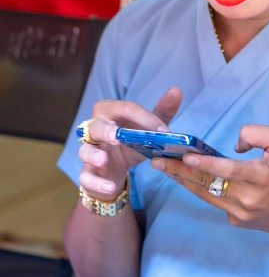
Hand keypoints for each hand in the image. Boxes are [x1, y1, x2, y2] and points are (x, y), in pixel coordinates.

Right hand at [78, 87, 182, 202]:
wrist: (116, 172)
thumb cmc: (129, 142)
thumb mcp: (147, 128)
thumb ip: (162, 111)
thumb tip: (176, 90)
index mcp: (109, 112)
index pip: (125, 109)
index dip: (144, 118)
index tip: (163, 130)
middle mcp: (94, 129)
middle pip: (96, 126)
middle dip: (105, 131)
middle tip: (117, 137)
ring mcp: (89, 152)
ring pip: (84, 150)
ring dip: (93, 154)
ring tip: (103, 160)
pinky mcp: (87, 173)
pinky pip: (85, 177)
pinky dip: (96, 182)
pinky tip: (109, 186)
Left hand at [151, 124, 268, 240]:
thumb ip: (256, 133)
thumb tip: (233, 145)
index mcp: (262, 177)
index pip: (228, 171)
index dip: (206, 164)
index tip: (185, 157)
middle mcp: (248, 199)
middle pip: (207, 185)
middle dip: (180, 172)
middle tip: (157, 160)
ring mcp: (241, 214)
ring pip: (205, 195)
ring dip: (183, 181)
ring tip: (163, 167)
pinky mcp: (237, 222)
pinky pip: (216, 202)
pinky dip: (201, 189)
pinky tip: (188, 178)